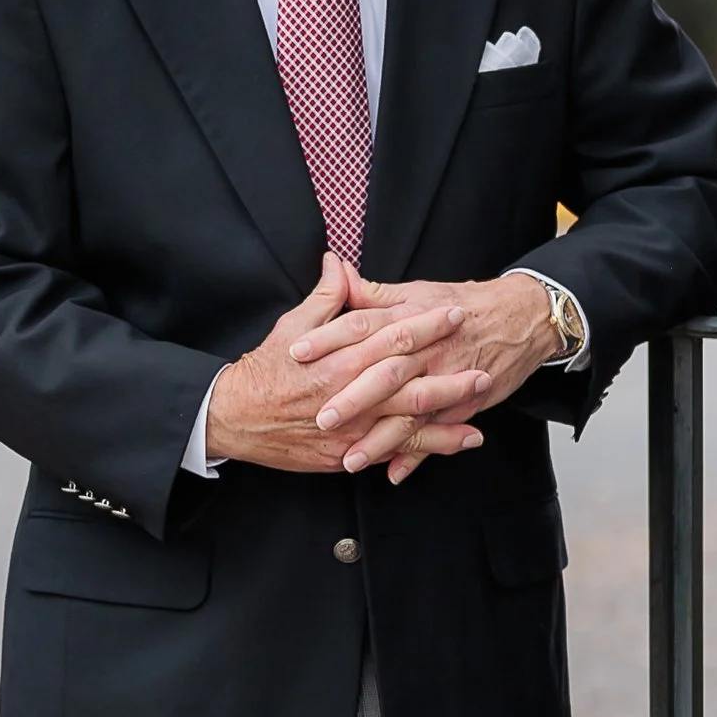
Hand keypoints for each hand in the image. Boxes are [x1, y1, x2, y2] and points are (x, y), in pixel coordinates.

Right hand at [203, 259, 485, 478]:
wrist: (234, 418)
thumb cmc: (264, 371)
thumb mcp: (291, 327)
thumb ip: (323, 298)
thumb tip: (338, 263)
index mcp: (338, 358)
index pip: (391, 335)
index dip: (426, 323)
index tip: (454, 312)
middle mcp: (349, 394)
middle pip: (408, 379)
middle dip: (448, 369)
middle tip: (483, 360)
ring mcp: (351, 427)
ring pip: (409, 419)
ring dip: (450, 409)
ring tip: (482, 399)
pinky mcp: (348, 453)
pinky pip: (396, 450)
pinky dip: (430, 446)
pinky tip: (461, 439)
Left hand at [289, 268, 562, 485]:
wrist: (520, 316)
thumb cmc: (461, 303)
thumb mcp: (415, 292)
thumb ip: (371, 292)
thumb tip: (336, 272)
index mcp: (408, 318)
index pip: (362, 326)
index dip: (328, 338)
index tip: (296, 353)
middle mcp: (426, 349)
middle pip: (385, 372)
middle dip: (354, 398)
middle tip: (321, 418)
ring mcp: (447, 377)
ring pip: (410, 411)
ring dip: (381, 438)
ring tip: (350, 458)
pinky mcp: (465, 401)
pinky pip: (438, 430)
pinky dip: (418, 454)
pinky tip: (394, 473)